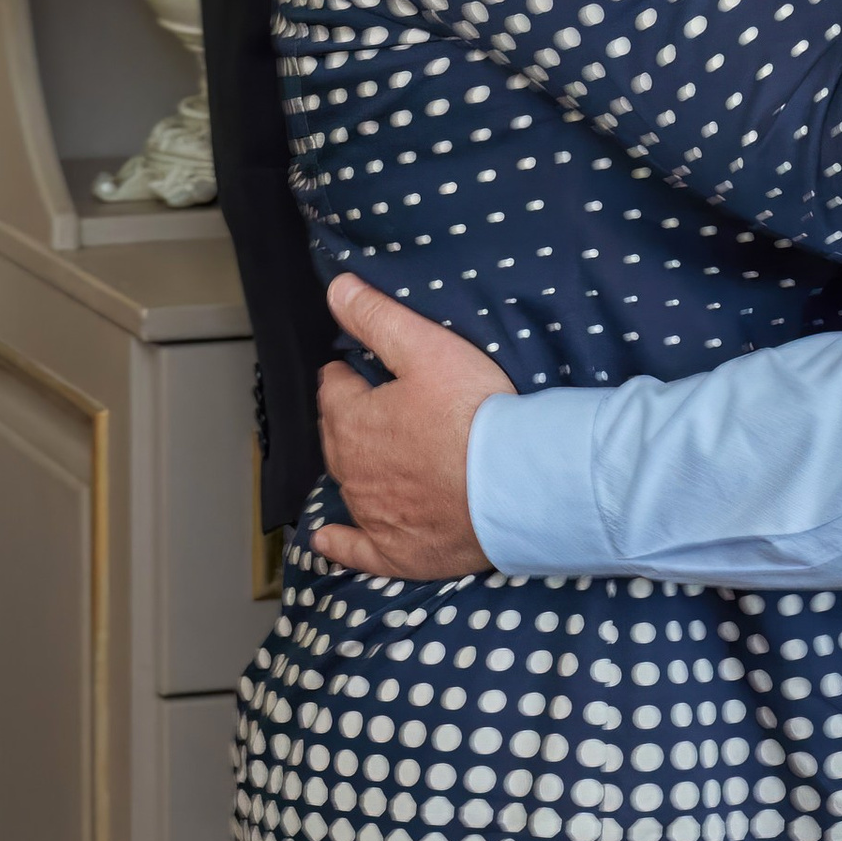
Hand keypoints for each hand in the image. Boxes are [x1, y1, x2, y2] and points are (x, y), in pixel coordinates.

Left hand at [311, 277, 515, 580]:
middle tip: (370, 408)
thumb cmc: (475, 415)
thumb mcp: (427, 347)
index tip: (357, 372)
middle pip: (337, 438)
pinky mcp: (398, 552)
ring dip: (353, 469)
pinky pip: (357, 551)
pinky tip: (327, 540)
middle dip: (347, 420)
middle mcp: (353, 471)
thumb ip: (377, 317)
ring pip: (349, 486)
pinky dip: (340, 544)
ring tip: (367, 456)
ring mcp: (374, 515)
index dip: (347, 377)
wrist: (515, 486)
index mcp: (353, 421)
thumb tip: (336, 288)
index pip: (334, 391)